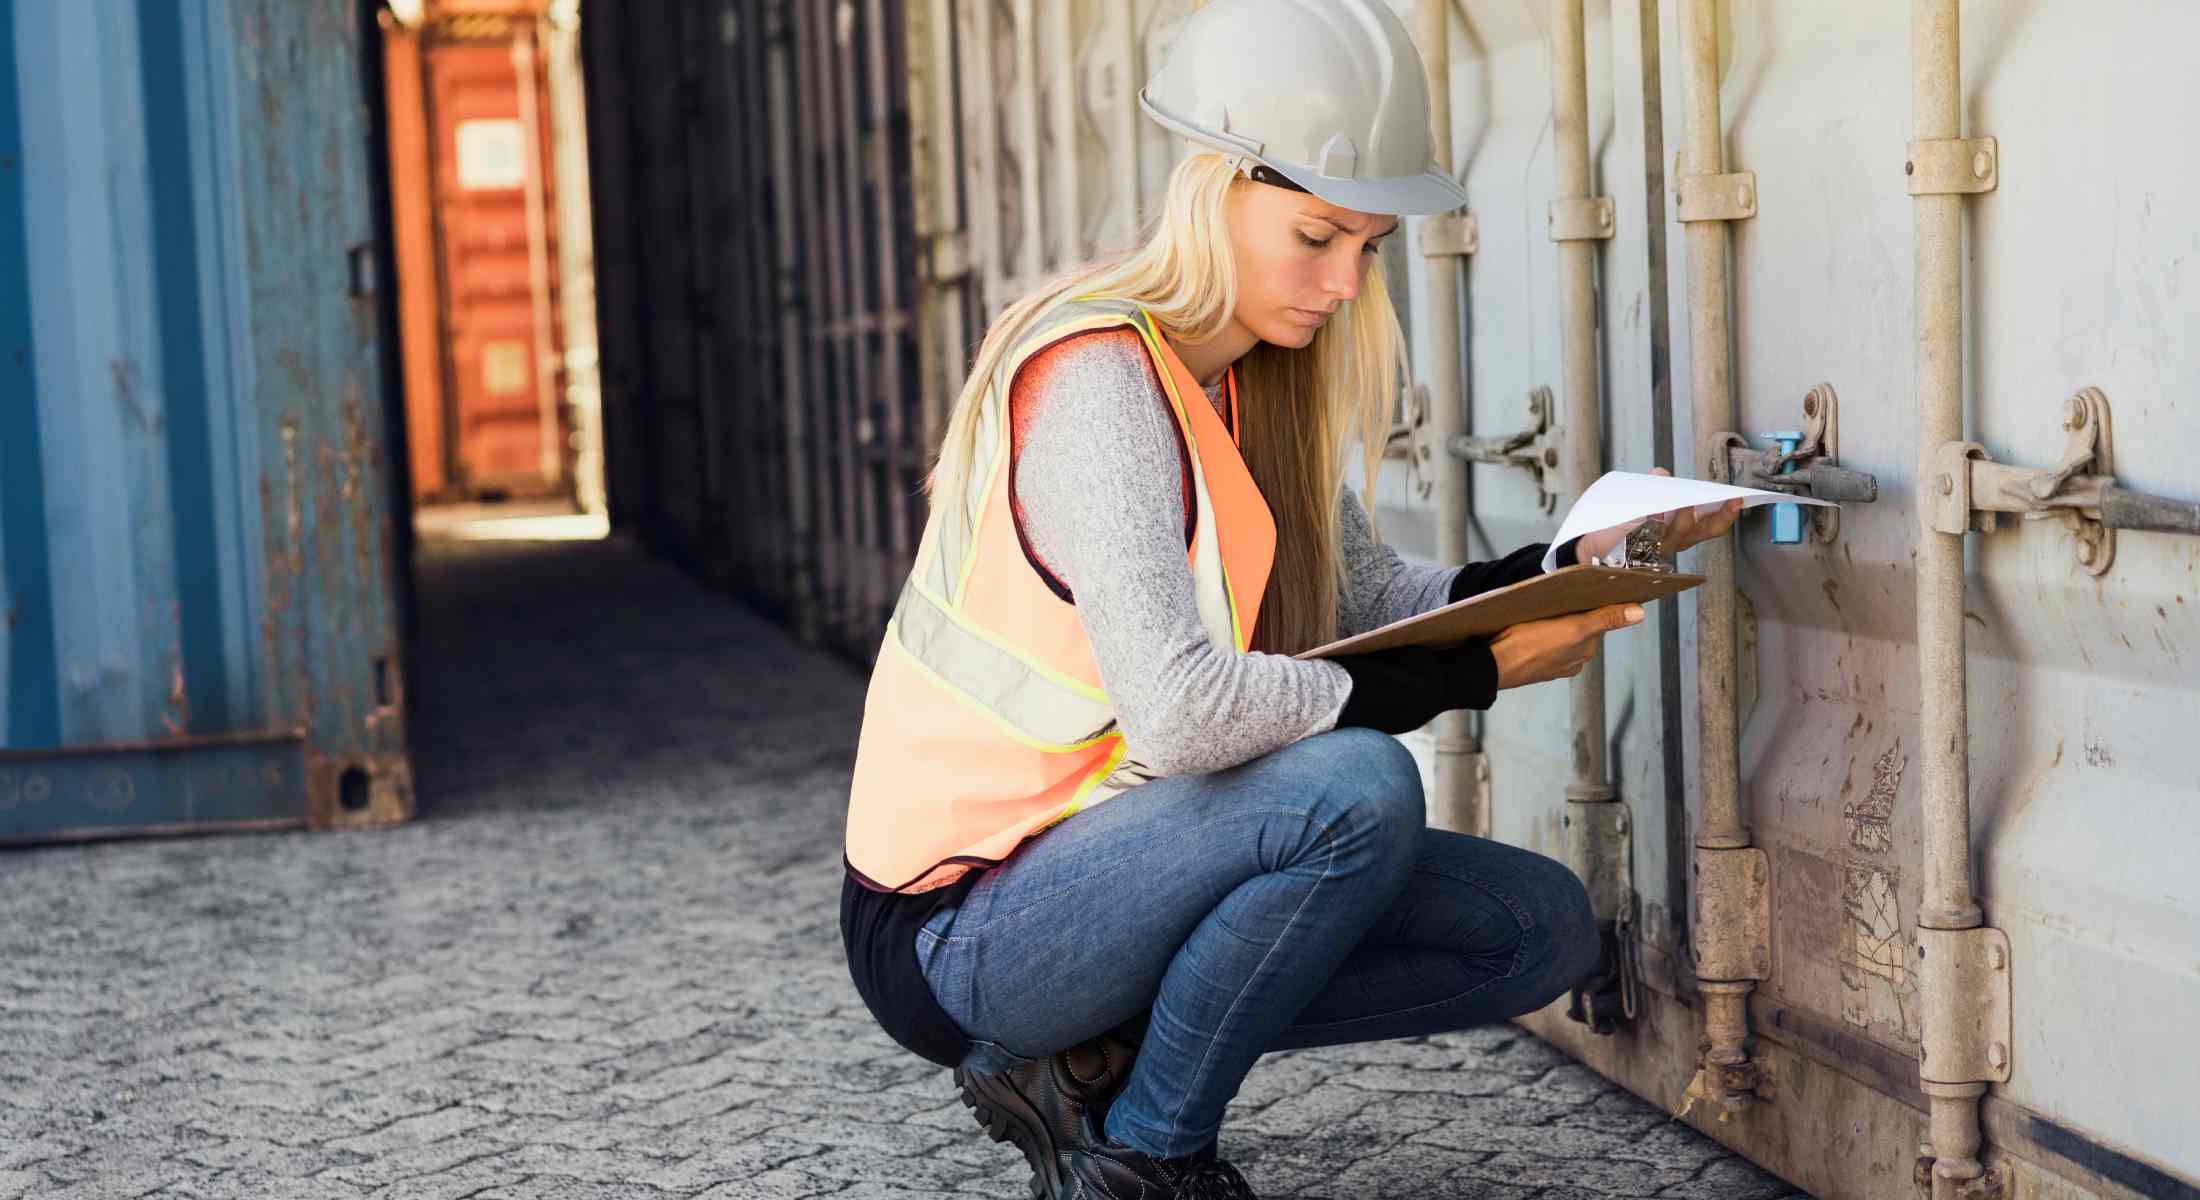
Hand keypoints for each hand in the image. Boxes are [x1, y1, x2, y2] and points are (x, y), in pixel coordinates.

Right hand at [1491, 603, 1644, 689]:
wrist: (1492, 665)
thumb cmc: (1529, 646)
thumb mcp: (1573, 628)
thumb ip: (1606, 619)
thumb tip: (1639, 614)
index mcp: (1585, 650)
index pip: (1597, 620)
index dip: (1591, 603)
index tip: (1582, 589)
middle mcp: (1572, 659)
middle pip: (1579, 627)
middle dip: (1573, 612)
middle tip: (1558, 596)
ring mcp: (1551, 663)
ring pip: (1560, 635)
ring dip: (1554, 622)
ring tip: (1540, 610)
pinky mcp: (1533, 663)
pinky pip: (1542, 643)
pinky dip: (1539, 634)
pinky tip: (1527, 627)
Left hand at [1573, 468, 1744, 562]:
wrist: (1588, 550)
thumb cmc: (1620, 527)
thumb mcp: (1644, 504)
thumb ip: (1655, 489)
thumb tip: (1661, 472)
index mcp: (1681, 534)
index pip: (1710, 527)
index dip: (1726, 514)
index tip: (1739, 499)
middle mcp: (1673, 544)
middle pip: (1702, 532)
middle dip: (1719, 517)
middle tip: (1730, 500)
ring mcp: (1656, 547)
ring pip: (1677, 531)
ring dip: (1684, 514)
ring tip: (1686, 498)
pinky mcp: (1636, 548)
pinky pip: (1649, 532)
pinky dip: (1653, 517)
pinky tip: (1653, 507)